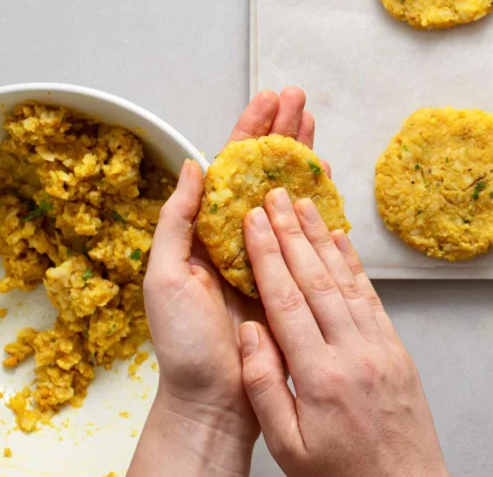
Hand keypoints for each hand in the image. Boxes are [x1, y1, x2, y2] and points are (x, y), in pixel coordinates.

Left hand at [130, 87, 325, 476]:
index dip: (248, 132)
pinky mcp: (292, 272)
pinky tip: (326, 175)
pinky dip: (319, 199)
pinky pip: (308, 228)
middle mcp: (238, 234)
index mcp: (206, 230)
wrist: (217, 394)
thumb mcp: (165, 274)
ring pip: (288, 191)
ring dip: (301, 156)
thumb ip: (178, 219)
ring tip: (313, 122)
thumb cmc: (183, 341)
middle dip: (280, 132)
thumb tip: (194, 166)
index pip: (229, 168)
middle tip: (298, 98)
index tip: (266, 101)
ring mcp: (268, 251)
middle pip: (262, 171)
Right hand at [239, 189, 448, 476]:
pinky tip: (342, 243)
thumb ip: (264, 388)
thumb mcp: (288, 447)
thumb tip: (249, 333)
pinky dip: (355, 265)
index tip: (254, 221)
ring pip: (346, 280)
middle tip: (276, 195)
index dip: (267, 255)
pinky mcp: (396, 349)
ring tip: (305, 205)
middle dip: (292, 233)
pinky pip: (371, 297)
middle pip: (316, 279)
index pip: (286, 300)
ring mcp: (380, 346)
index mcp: (318, 376)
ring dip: (323, 238)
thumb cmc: (343, 474)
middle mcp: (353, 351)